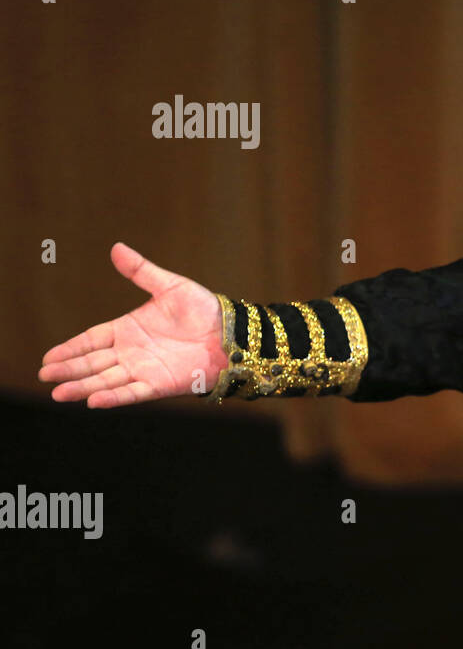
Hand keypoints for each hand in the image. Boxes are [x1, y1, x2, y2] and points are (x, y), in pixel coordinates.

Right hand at [38, 242, 226, 407]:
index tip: (48, 358)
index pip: (91, 340)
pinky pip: (133, 392)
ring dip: (83, 387)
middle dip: (69, 370)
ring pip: (107, 380)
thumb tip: (116, 247)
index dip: (70, 349)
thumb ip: (141, 271)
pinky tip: (94, 401)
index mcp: (128, 329)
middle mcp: (131, 353)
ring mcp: (144, 370)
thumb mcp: (170, 286)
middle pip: (93, 363)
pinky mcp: (160, 384)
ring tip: (60, 393)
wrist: (232, 332)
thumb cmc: (204, 309)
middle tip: (45, 376)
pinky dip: (114, 396)